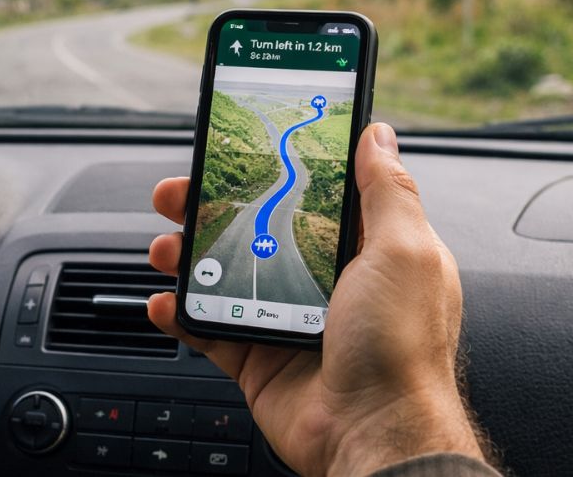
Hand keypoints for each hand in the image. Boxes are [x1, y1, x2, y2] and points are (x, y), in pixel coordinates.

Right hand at [147, 123, 487, 476]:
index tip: (239, 149)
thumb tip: (378, 135)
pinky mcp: (258, 358)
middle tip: (179, 192)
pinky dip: (179, 314)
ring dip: (186, 256)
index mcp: (366, 252)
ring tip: (166, 248)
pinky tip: (166, 301)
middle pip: (254, 228)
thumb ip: (387, 191)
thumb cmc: (402, 349)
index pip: (312, 195)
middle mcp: (325, 283)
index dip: (273, 170)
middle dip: (210, 207)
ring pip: (223, 274)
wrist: (374, 436)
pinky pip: (206, 328)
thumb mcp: (406, 251)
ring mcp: (287, 320)